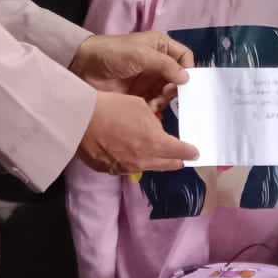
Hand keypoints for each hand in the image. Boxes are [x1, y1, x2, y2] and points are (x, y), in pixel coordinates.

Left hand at [72, 32, 192, 106]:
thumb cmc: (113, 54)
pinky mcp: (139, 95)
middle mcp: (158, 63)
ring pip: (167, 93)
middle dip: (175, 88)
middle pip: (178, 78)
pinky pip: (155, 103)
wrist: (83, 67)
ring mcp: (148, 80)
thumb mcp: (140, 55)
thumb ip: (164, 65)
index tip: (183, 84)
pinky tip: (148, 110)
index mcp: (160, 47)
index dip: (188, 70)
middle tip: (165, 94)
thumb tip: (186, 78)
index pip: (184, 58)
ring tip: (154, 103)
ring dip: (164, 100)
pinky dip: (154, 108)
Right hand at [77, 91, 199, 174]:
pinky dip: (134, 161)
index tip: (195, 152)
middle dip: (176, 159)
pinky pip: (128, 168)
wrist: (81, 120)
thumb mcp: (141, 107)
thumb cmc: (113, 107)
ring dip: (155, 160)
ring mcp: (127, 168)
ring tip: (156, 154)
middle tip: (181, 156)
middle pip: (168, 165)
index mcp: (156, 143)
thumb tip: (156, 129)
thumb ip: (154, 122)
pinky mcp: (111, 170)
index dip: (190, 151)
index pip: (181, 152)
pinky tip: (129, 153)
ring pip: (148, 167)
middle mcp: (144, 160)